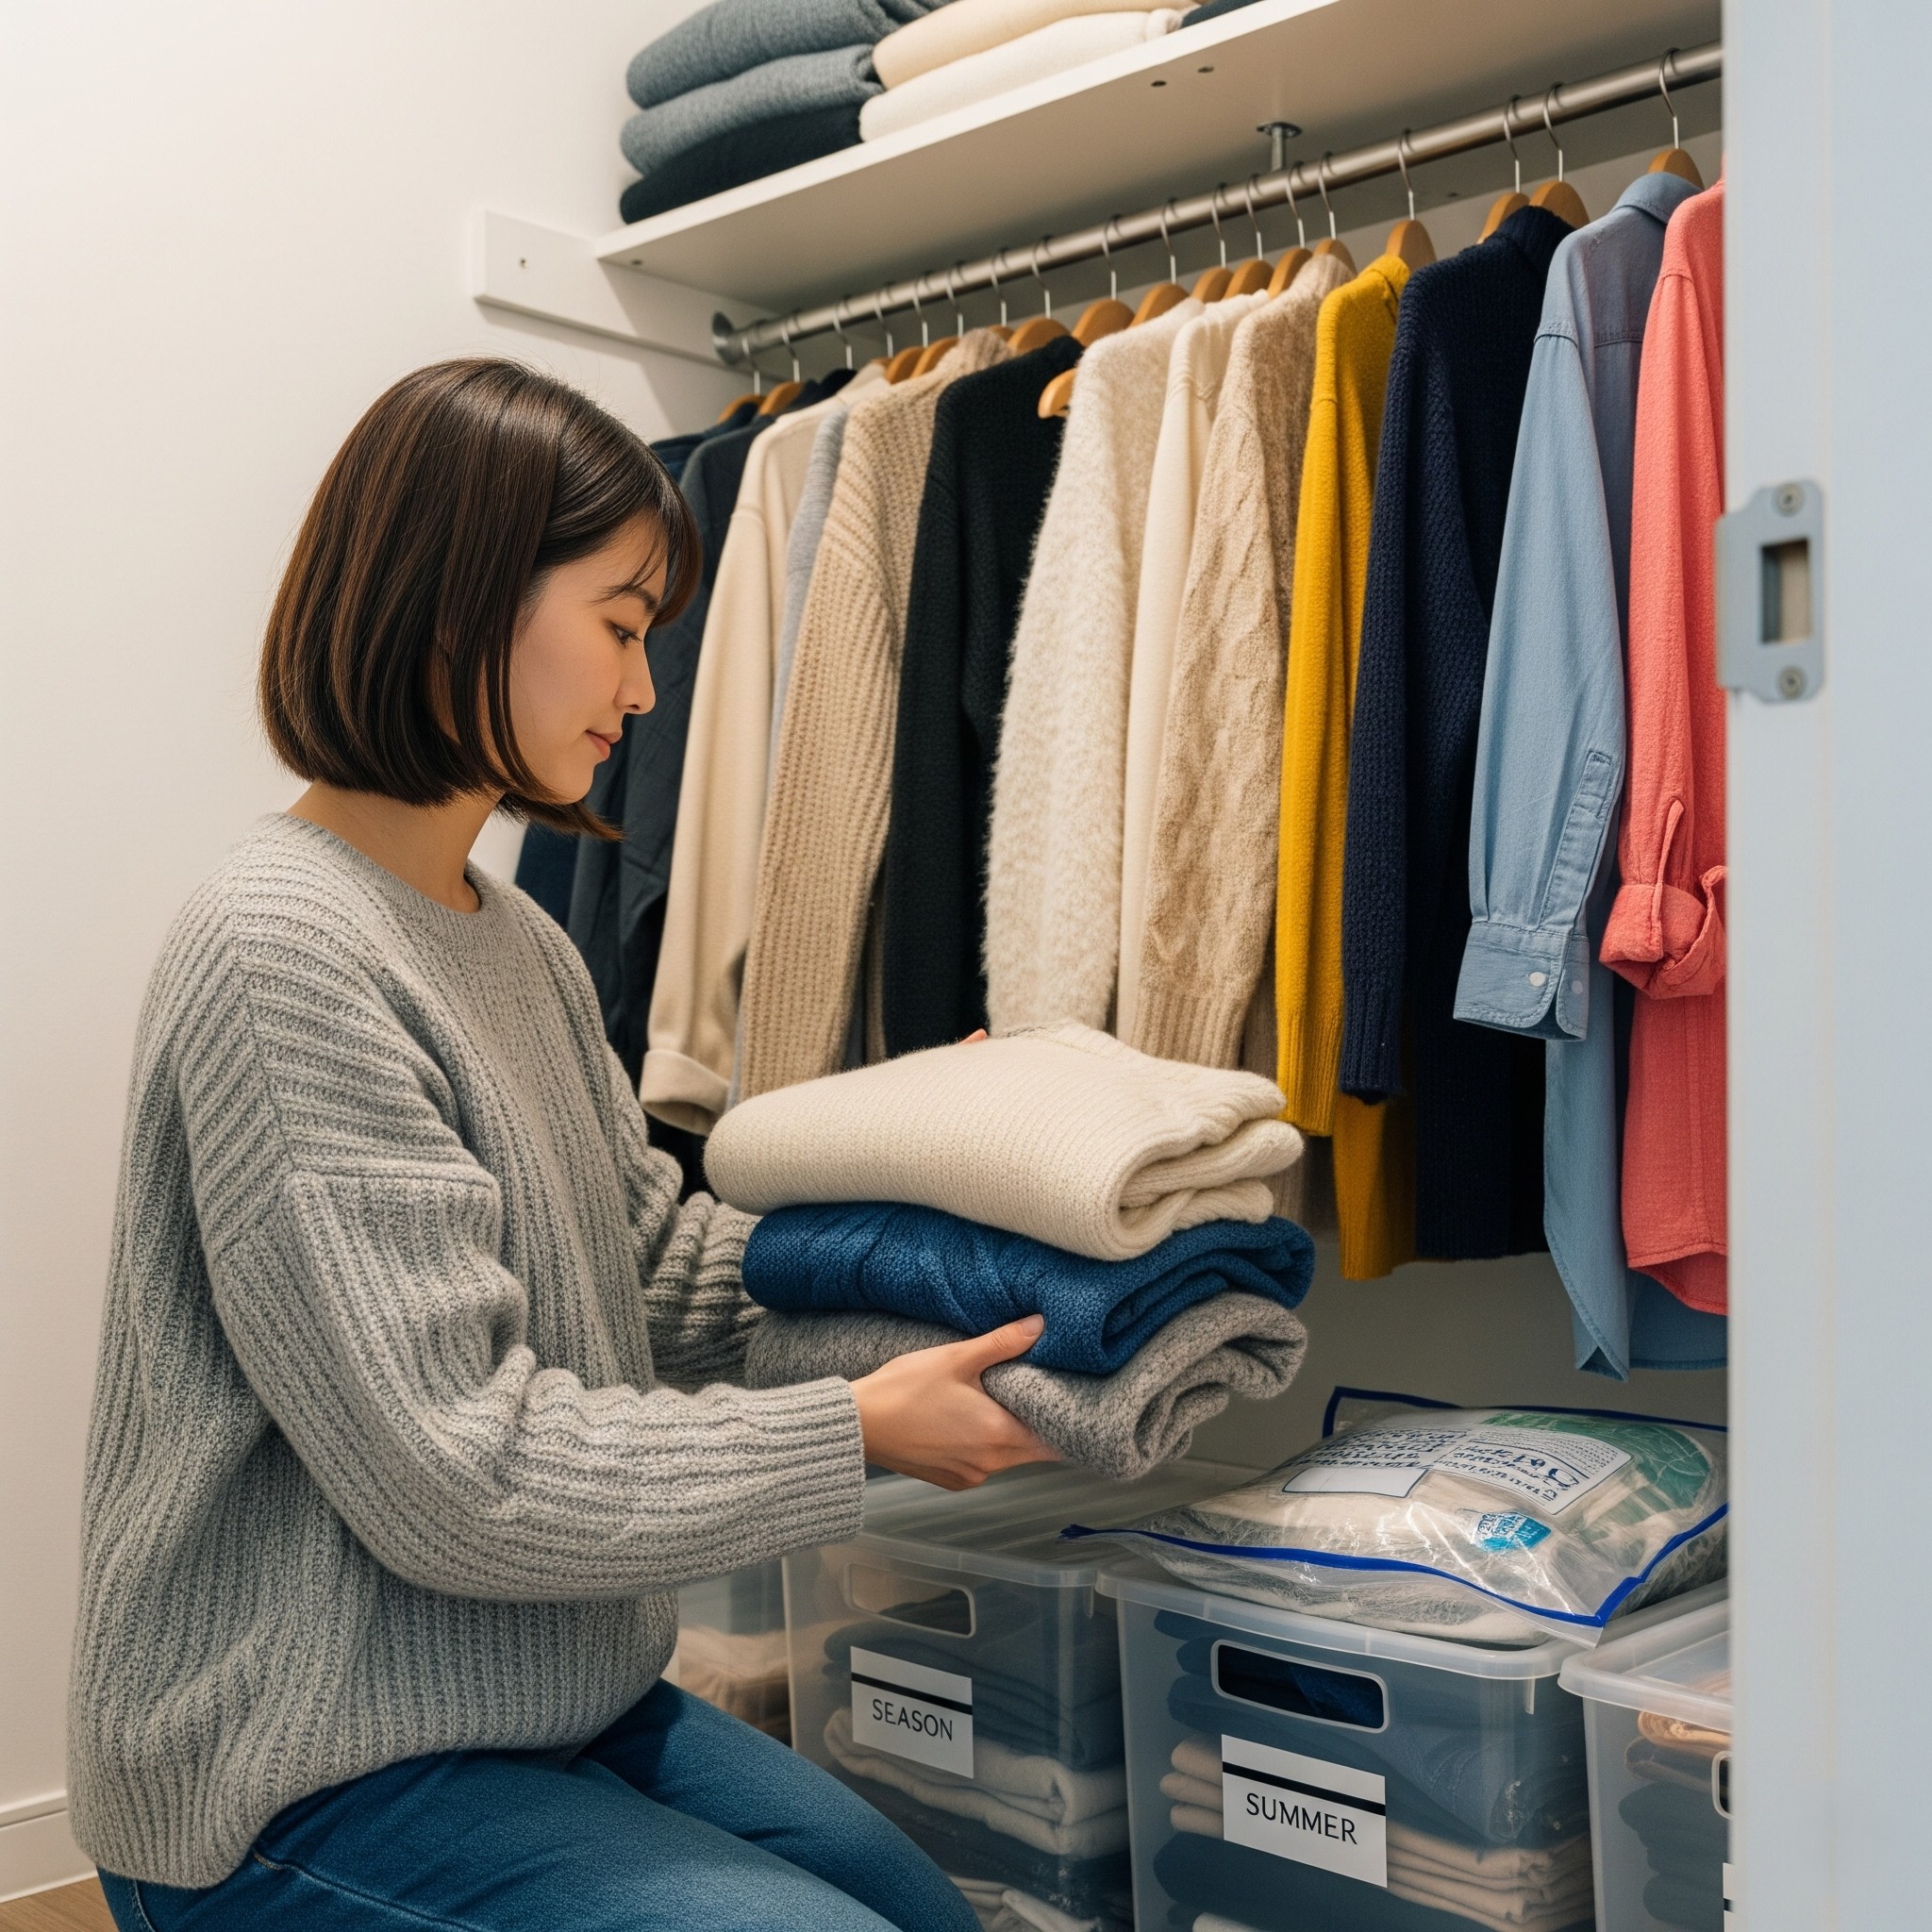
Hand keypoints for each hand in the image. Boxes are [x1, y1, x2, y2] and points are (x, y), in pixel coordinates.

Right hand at [850, 1315, 1059, 1490]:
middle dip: (1035, 1424)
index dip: (1063, 1423)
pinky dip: (983, 1446)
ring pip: (1006, 1457)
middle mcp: (989, 1463)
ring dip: (1007, 1434)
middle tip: (1031, 1393)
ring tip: (996, 1402)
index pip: (1053, 1441)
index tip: (1065, 1403)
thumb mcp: (956, 1358)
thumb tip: (1039, 1325)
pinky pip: (981, 1465)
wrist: (858, 1425)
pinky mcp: (949, 1480)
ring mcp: (968, 1475)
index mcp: (997, 1435)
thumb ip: (1002, 1343)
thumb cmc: (903, 1390)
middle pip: (1032, 1449)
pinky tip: (967, 1421)